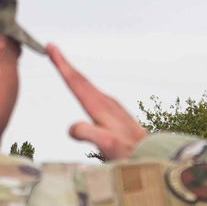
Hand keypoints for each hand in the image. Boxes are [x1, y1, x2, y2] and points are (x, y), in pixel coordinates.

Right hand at [47, 44, 147, 160]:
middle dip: (65, 64)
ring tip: (64, 67)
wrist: (155, 158)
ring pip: (90, 87)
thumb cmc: (131, 154)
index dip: (62, 65)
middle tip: (52, 48)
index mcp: (101, 107)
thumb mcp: (107, 145)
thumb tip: (71, 127)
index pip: (77, 82)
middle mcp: (108, 103)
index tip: (51, 47)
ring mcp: (115, 109)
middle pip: (82, 80)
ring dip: (75, 76)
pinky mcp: (119, 116)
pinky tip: (87, 93)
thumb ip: (88, 133)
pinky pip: (97, 96)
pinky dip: (86, 89)